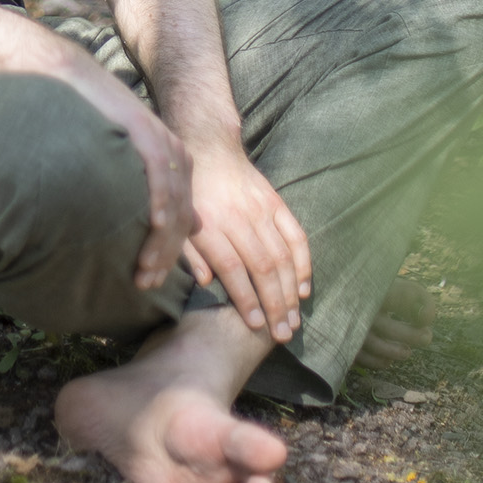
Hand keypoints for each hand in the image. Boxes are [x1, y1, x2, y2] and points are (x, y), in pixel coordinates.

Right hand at [57, 57, 198, 291]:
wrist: (72, 81)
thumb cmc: (91, 124)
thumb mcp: (126, 161)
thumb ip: (149, 190)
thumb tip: (178, 227)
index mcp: (174, 163)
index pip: (181, 218)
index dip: (169, 253)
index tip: (151, 281)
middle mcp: (174, 154)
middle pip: (180, 216)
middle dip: (165, 255)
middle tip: (146, 284)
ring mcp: (161, 141)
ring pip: (172, 202)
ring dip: (161, 241)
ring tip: (144, 270)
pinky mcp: (144, 130)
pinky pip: (159, 173)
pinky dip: (159, 201)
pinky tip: (153, 225)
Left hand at [181, 139, 311, 344]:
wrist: (209, 148)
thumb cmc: (190, 193)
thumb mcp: (179, 222)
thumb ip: (189, 253)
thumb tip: (206, 284)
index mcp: (211, 225)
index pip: (233, 268)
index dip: (246, 299)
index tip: (255, 326)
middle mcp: (239, 218)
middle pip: (263, 267)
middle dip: (274, 305)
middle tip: (282, 334)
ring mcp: (261, 209)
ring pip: (282, 256)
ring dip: (290, 292)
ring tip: (293, 321)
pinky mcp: (276, 203)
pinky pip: (296, 235)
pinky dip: (303, 263)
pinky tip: (303, 288)